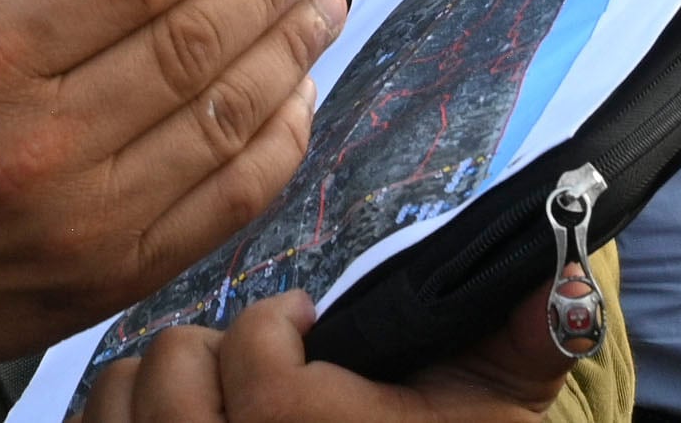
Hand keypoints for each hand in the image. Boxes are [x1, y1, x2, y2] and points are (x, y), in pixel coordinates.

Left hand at [83, 288, 580, 422]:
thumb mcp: (495, 416)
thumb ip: (525, 338)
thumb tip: (557, 271)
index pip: (263, 362)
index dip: (279, 326)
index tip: (304, 325)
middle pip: (176, 371)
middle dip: (214, 351)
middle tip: (255, 369)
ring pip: (123, 404)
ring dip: (157, 387)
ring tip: (212, 401)